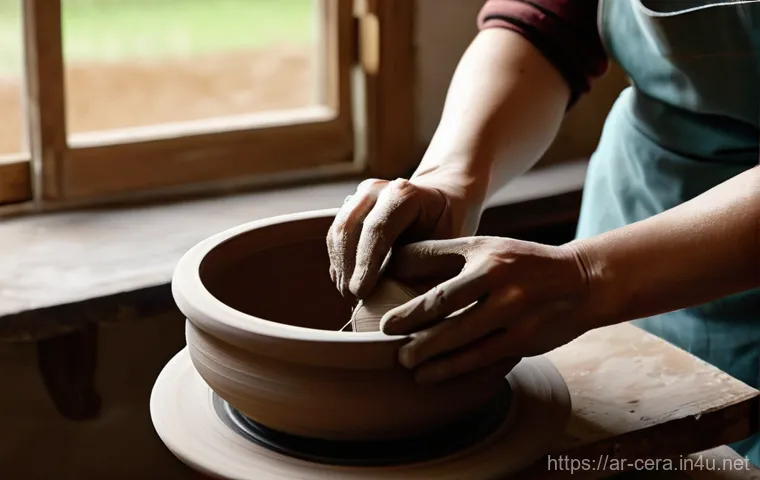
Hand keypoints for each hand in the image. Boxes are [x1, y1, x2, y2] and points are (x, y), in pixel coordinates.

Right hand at [326, 167, 483, 297]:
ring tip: (348, 294)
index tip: (361, 293)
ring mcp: (361, 196)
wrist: (443, 199)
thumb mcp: (448, 245)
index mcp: (405, 194)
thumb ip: (426, 267)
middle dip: (347, 267)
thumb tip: (406, 304)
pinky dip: (338, 261)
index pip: (378, 228)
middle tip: (352, 297)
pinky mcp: (350, 206)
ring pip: (337, 231)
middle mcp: (378, 189)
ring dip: (339, 266)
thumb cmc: (448, 226)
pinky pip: (335, 235)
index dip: (366, 263)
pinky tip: (346, 282)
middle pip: (349, 228)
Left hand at [379, 237, 592, 383]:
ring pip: (464, 340)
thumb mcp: (485, 247)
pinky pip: (482, 359)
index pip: (439, 277)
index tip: (383, 318)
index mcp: (486, 256)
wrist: (581, 281)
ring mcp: (514, 312)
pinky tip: (430, 375)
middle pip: (447, 310)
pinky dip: (453, 369)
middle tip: (389, 341)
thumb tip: (394, 262)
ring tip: (405, 362)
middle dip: (414, 329)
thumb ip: (442, 255)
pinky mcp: (525, 340)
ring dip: (430, 355)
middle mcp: (500, 282)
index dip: (409, 302)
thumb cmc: (520, 264)